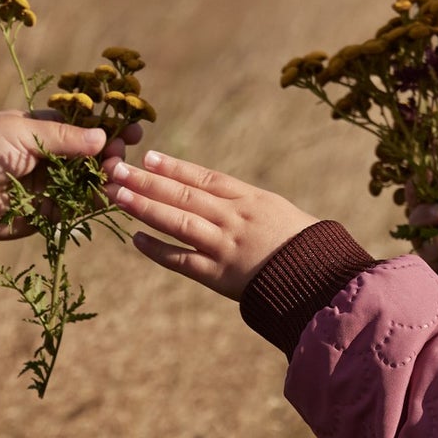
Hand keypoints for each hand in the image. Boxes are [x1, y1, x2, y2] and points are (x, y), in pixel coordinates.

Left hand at [0, 112, 142, 239]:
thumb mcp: (24, 131)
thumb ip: (65, 137)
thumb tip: (103, 137)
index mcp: (44, 129)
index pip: (85, 126)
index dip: (109, 126)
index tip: (132, 127)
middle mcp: (52, 157)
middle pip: (93, 154)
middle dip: (112, 151)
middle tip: (122, 151)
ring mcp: (53, 185)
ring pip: (92, 180)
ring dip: (108, 175)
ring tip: (119, 171)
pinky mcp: (50, 212)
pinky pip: (81, 206)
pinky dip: (99, 200)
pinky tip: (114, 192)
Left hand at [104, 149, 316, 299]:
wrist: (321, 280)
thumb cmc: (307, 246)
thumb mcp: (279, 213)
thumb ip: (247, 205)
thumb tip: (217, 197)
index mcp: (251, 200)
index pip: (206, 178)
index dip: (175, 167)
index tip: (149, 156)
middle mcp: (234, 219)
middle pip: (184, 194)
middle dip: (147, 181)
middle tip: (116, 169)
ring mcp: (225, 247)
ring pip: (177, 221)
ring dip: (144, 206)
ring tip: (117, 195)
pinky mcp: (220, 276)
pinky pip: (182, 260)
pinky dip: (158, 249)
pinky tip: (136, 239)